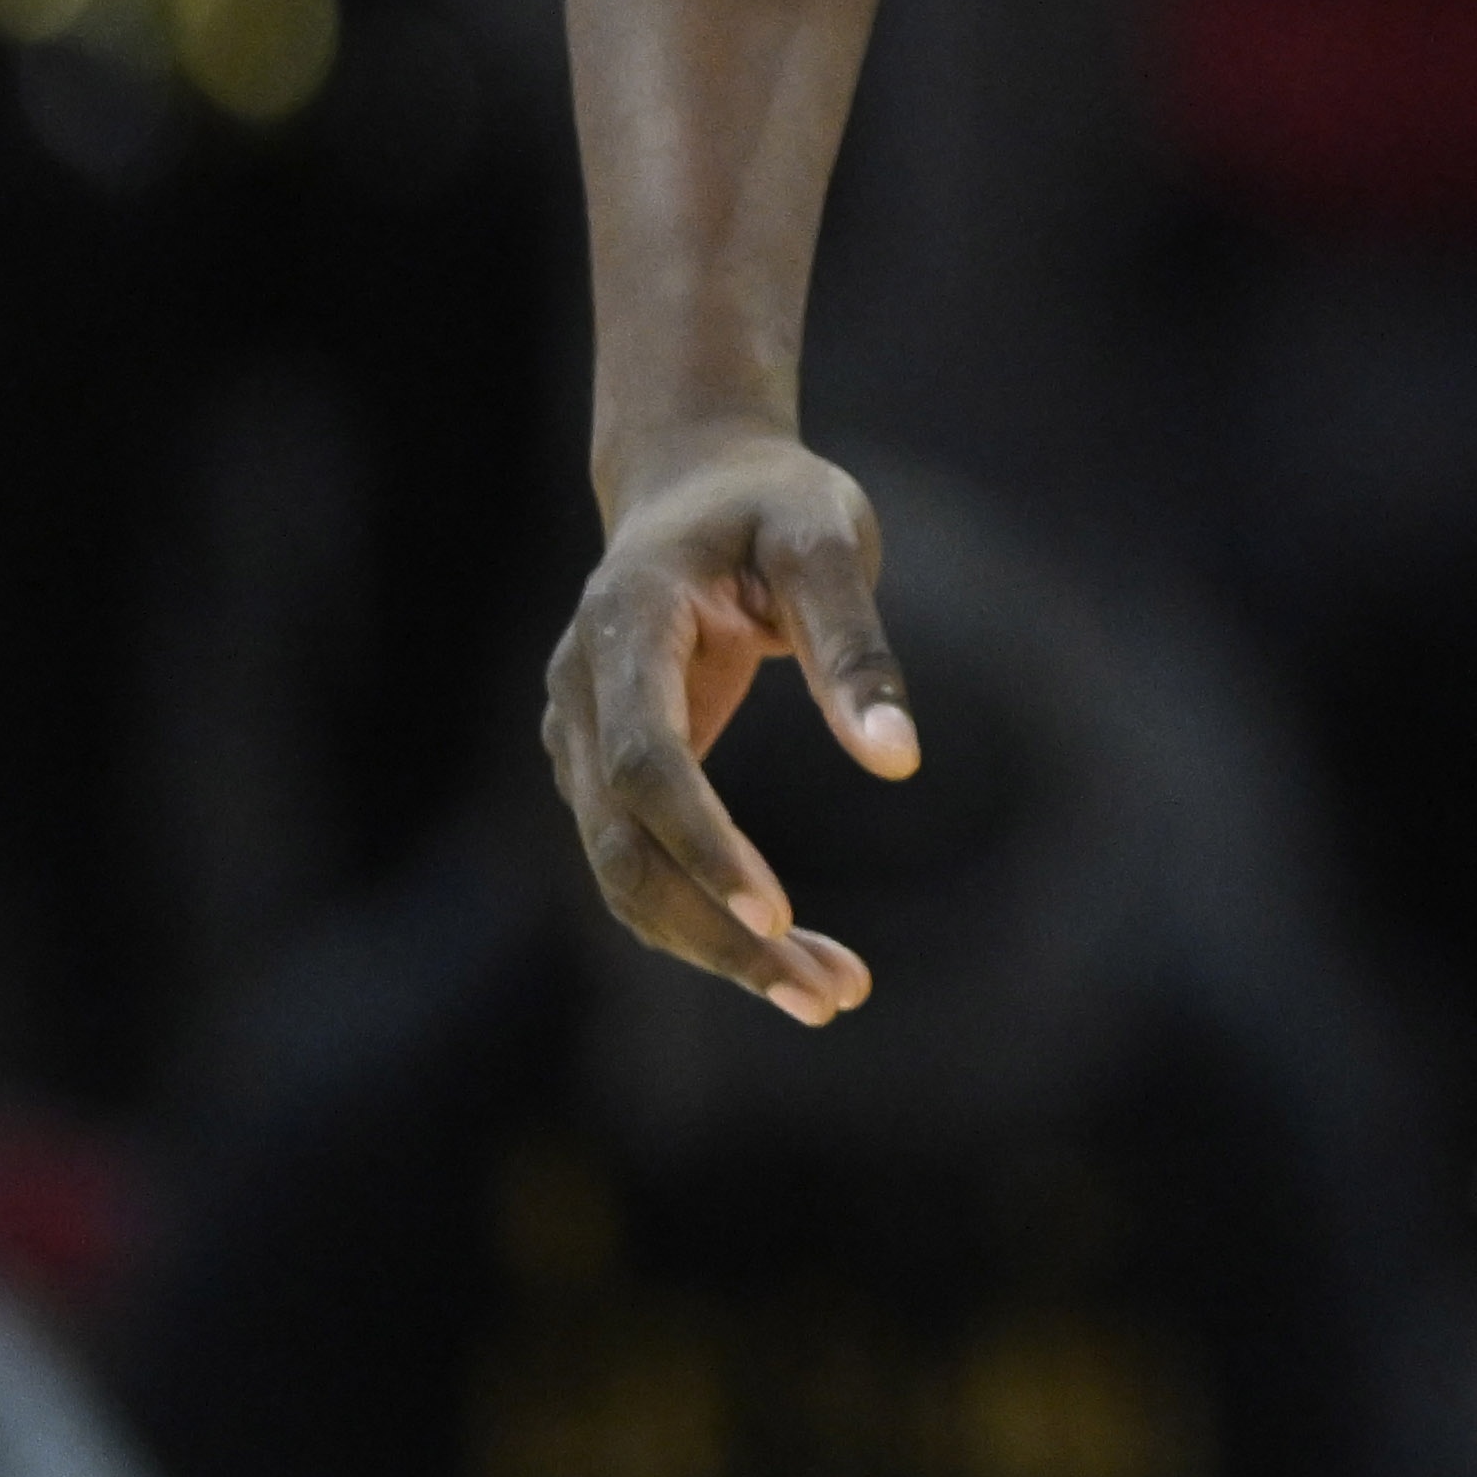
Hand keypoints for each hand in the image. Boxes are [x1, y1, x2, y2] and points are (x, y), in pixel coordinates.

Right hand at [542, 429, 921, 1026]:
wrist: (694, 482)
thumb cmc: (771, 503)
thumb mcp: (826, 539)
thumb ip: (853, 645)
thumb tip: (898, 759)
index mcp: (625, 622)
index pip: (643, 760)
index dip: (702, 842)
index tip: (776, 913)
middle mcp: (580, 690)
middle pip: (623, 846)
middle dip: (716, 932)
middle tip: (827, 995)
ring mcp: (578, 736)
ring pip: (624, 874)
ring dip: (713, 946)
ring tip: (829, 994)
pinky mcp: (602, 773)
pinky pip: (641, 864)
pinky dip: (706, 918)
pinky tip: (790, 956)